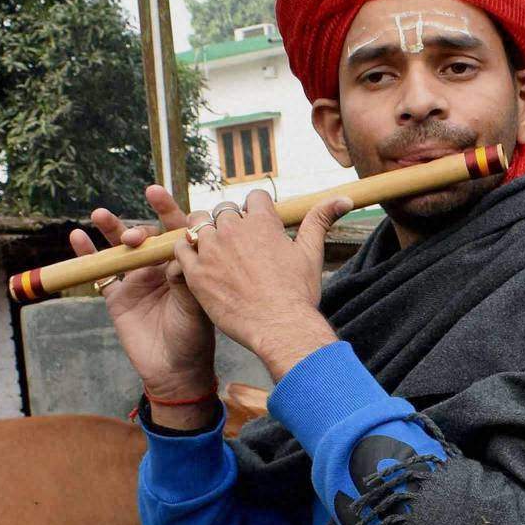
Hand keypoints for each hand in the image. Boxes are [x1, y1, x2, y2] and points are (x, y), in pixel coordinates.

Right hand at [69, 185, 216, 426]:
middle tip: (133, 238)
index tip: (154, 193)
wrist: (174, 370)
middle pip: (144, 237)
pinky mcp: (117, 297)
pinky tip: (78, 238)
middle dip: (136, 229)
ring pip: (120, 249)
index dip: (166, 210)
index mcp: (182, 265)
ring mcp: (136, 281)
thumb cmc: (193, 337)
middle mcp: (159, 268)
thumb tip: (178, 251)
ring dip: (110, 230)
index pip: (174, 230)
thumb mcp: (194, 307)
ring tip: (99, 215)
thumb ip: (184, 280)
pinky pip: (100, 273)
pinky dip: (87, 255)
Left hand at [174, 188, 350, 378]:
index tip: (258, 227)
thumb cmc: (298, 293)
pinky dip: (186, 250)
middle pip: (224, 210)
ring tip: (215, 252)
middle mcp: (233, 229)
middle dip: (230, 223)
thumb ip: (321, 220)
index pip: (254, 197)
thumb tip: (344, 198)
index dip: (256, 211)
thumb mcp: (311, 252)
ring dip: (206, 232)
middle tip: (237, 245)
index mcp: (262, 222)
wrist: (280, 328)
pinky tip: (197, 261)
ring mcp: (212, 250)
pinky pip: (180, 248)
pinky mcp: (196, 273)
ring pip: (198, 224)